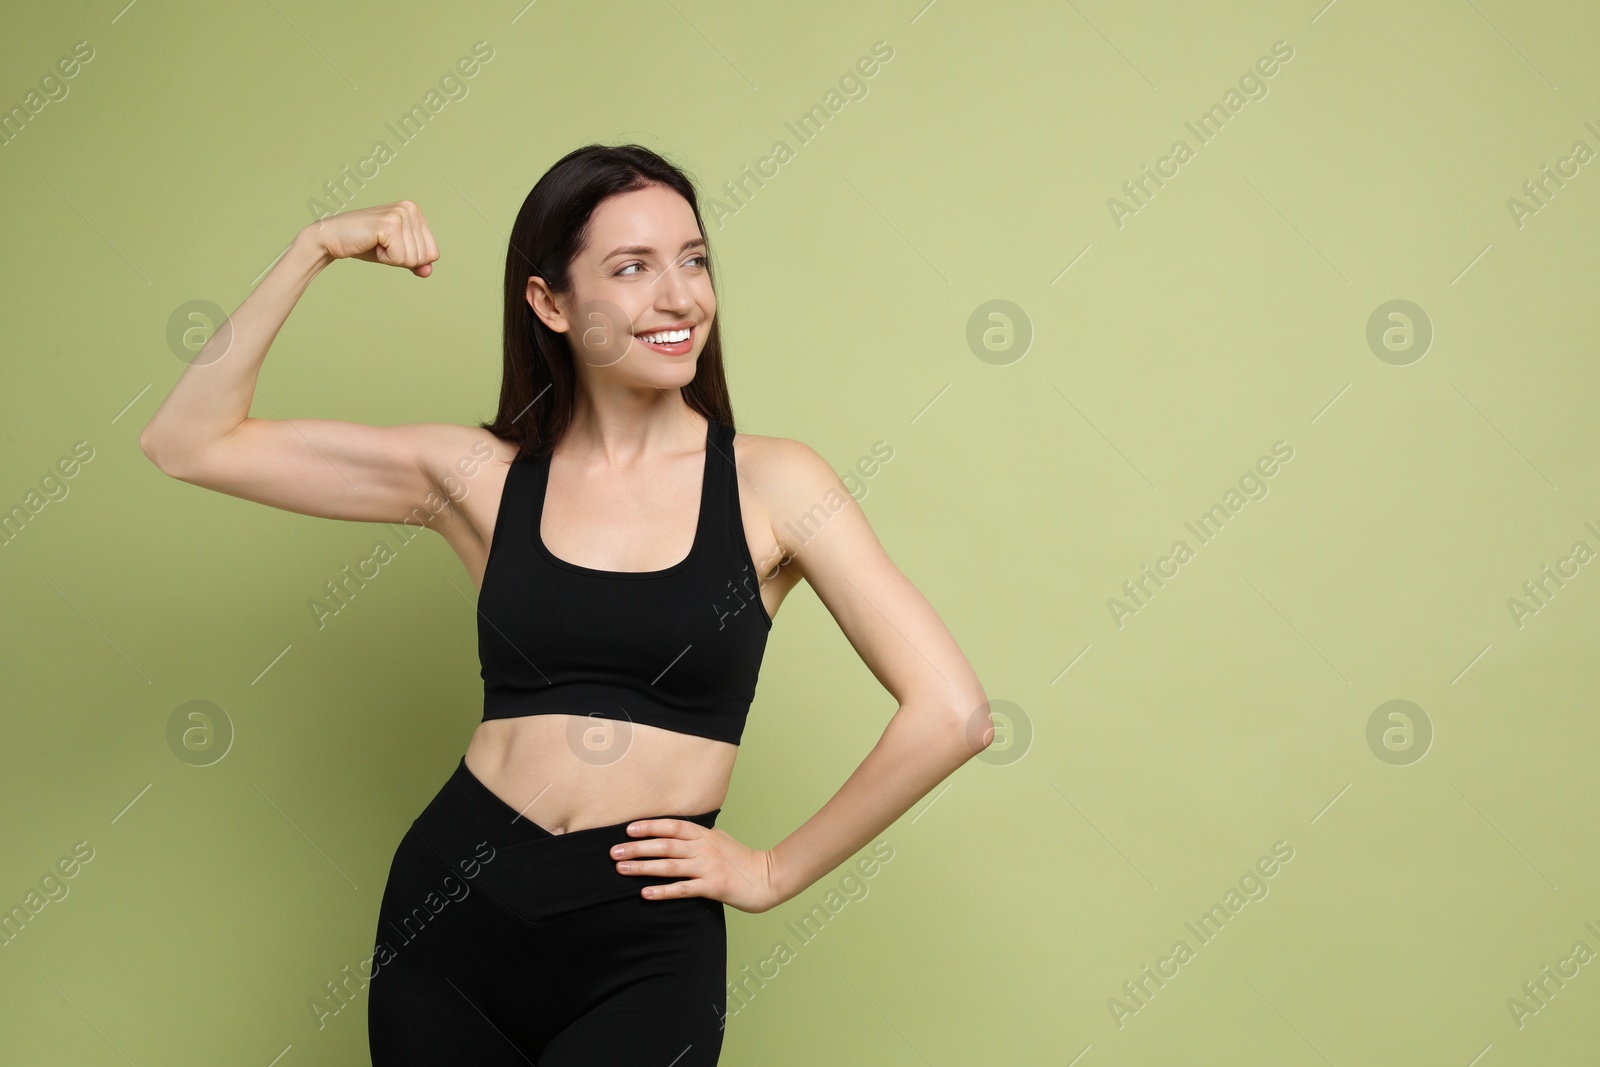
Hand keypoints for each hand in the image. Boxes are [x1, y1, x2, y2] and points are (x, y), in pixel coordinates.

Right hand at [304, 200, 439, 276]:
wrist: (333, 239)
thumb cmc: (365, 244)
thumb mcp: (396, 254)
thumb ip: (415, 262)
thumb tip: (428, 271)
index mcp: (415, 211)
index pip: (433, 253)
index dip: (411, 258)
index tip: (391, 246)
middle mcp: (410, 208)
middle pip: (425, 256)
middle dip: (401, 259)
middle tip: (381, 245)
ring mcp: (400, 214)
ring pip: (413, 259)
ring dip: (392, 258)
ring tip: (376, 243)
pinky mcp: (389, 225)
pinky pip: (400, 258)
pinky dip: (385, 258)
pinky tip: (372, 243)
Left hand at [610, 819, 779, 913]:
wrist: (767, 878)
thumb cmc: (743, 859)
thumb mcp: (722, 838)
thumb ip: (701, 835)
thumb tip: (681, 830)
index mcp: (705, 835)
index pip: (672, 826)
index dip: (649, 827)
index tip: (628, 830)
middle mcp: (704, 848)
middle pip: (664, 845)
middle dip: (637, 848)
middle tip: (614, 851)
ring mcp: (707, 867)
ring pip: (669, 866)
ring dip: (642, 867)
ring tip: (621, 869)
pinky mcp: (712, 887)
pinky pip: (682, 889)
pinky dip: (662, 891)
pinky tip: (645, 893)